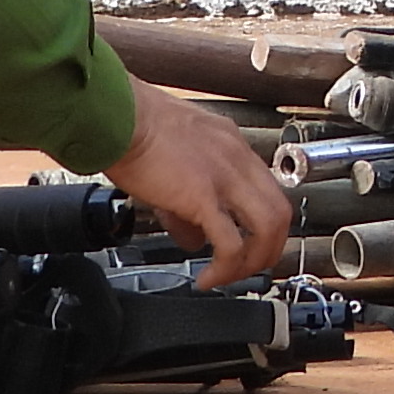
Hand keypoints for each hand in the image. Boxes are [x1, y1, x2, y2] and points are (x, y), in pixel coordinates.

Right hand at [101, 86, 291, 288]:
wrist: (115, 114)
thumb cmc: (132, 125)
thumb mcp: (173, 156)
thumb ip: (188, 197)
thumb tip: (192, 237)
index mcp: (231, 144)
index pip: (267, 189)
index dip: (263, 222)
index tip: (249, 242)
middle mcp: (236, 158)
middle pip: (279, 212)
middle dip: (269, 248)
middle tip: (247, 266)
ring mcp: (224, 177)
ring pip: (267, 228)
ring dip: (252, 261)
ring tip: (229, 277)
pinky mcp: (202, 196)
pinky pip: (230, 243)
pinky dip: (225, 268)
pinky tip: (206, 278)